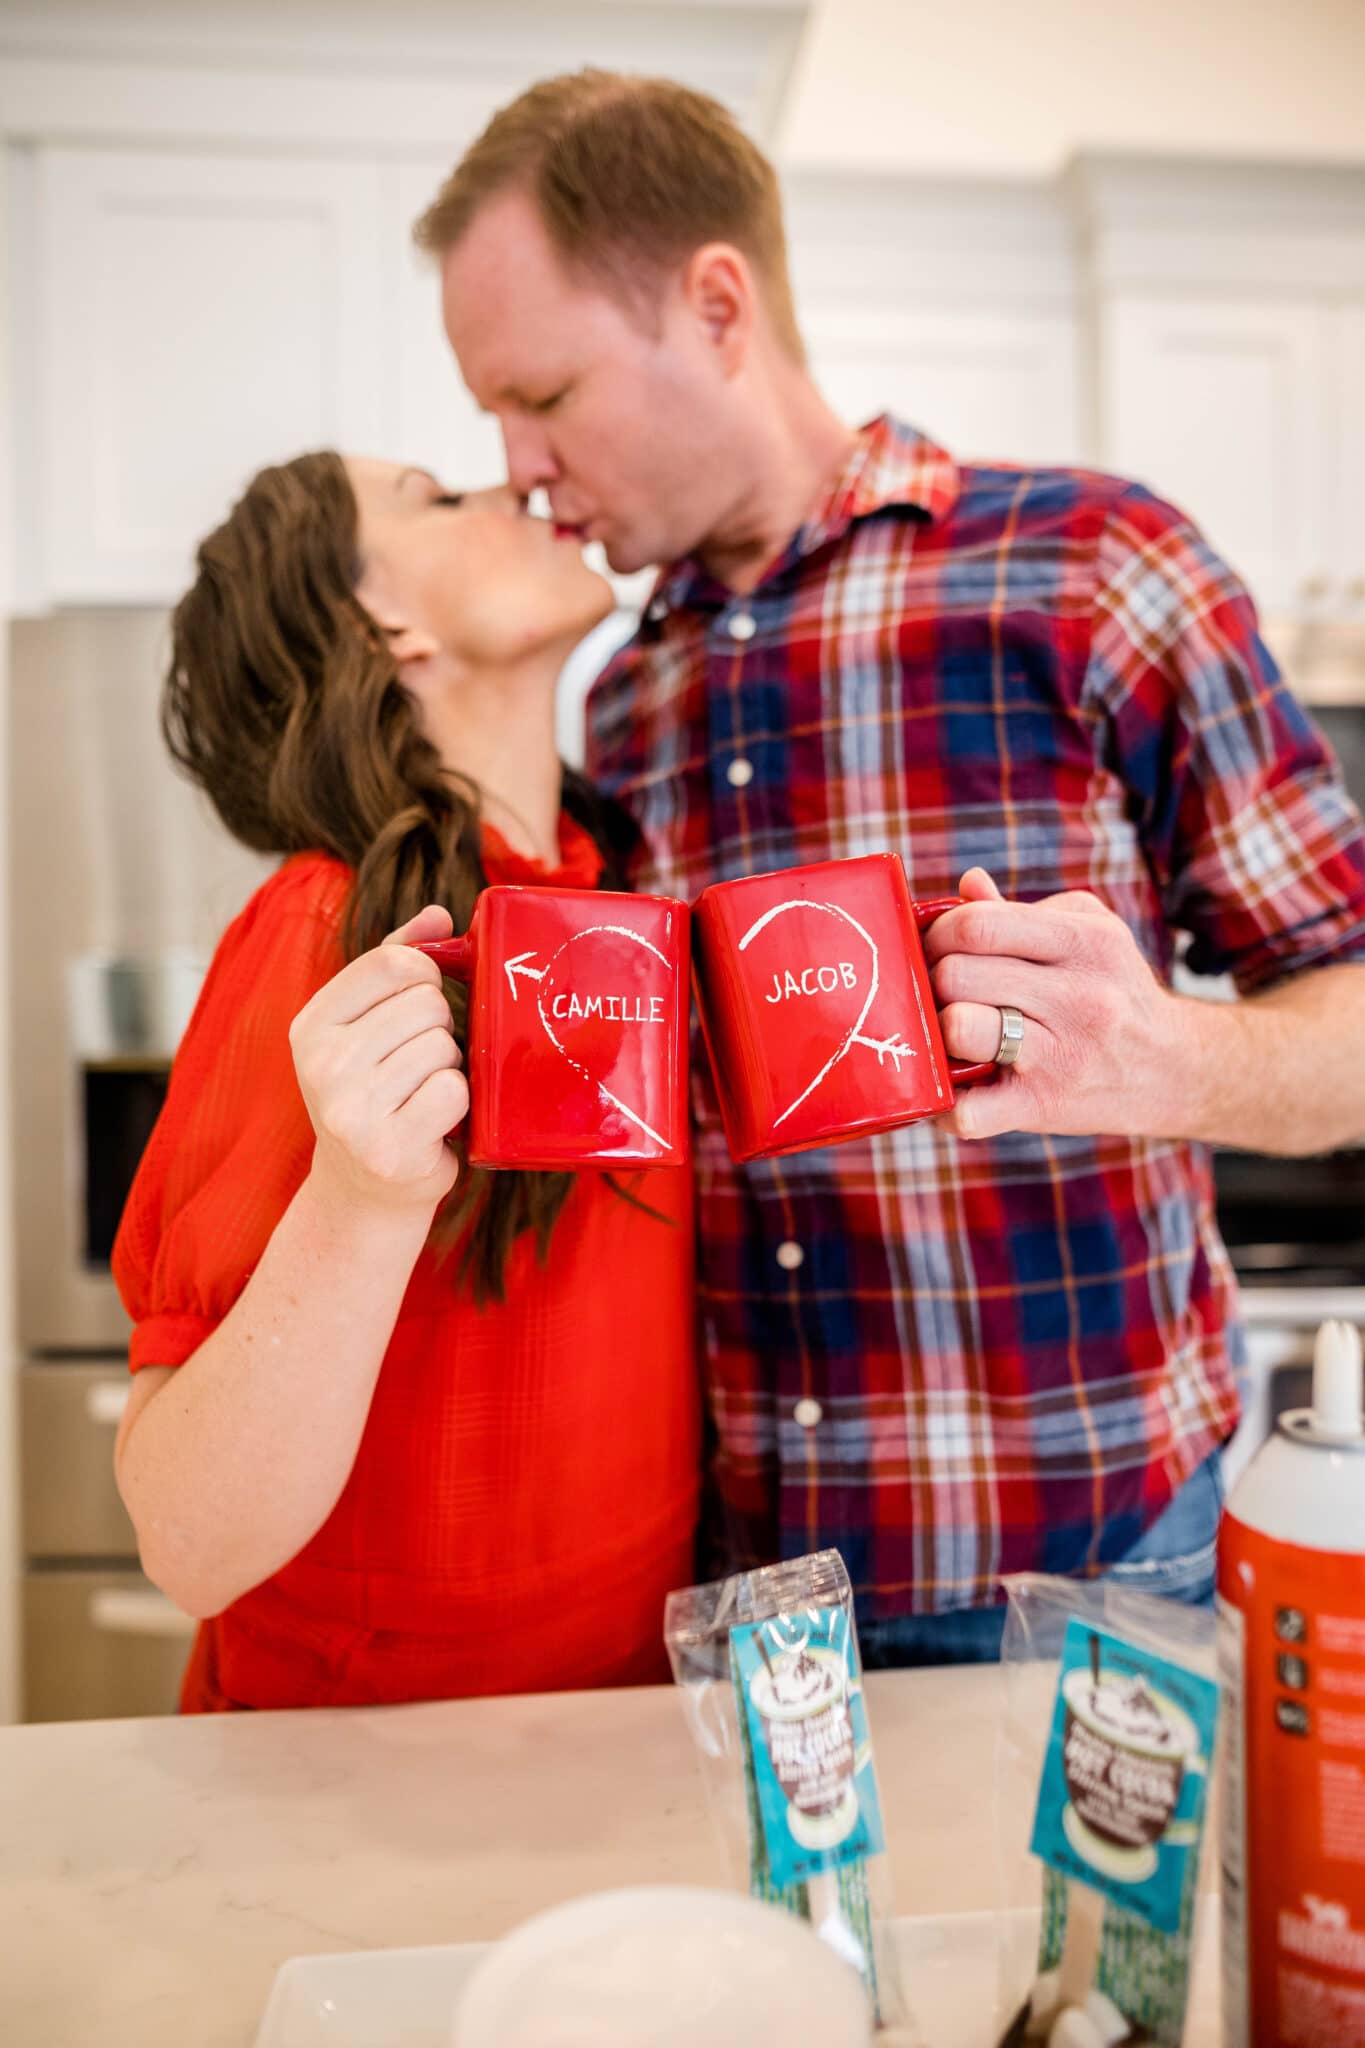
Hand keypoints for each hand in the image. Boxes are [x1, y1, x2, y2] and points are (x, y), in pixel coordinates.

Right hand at [290, 904, 467, 1211]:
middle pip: (427, 1003)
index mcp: (311, 1024)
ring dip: (448, 1068)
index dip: (425, 978)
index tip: (416, 1008)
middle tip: (416, 1066)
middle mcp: (321, 1064)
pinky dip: (458, 1104)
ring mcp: (351, 1110)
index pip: (395, 962)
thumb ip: (398, 962)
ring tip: (421, 1094)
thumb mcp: (368, 1023)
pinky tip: (433, 1122)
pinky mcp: (389, 1149)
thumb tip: (438, 915)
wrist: (364, 1189)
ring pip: (444, 1047)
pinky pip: (454, 1091)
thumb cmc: (375, 1092)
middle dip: (439, 1030)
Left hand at [923, 869, 1187, 1140]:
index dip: (938, 933)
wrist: (1175, 1066)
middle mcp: (1078, 995)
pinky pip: (972, 1110)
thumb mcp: (1088, 934)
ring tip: (948, 1033)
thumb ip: (1021, 913)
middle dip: (932, 981)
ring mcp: (1062, 1054)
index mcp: (1083, 941)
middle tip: (935, 991)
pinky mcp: (1045, 1105)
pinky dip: (947, 1106)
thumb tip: (968, 884)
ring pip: (960, 1029)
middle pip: (959, 975)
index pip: (980, 925)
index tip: (933, 947)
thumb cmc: (1114, 990)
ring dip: (938, 1032)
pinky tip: (954, 1092)